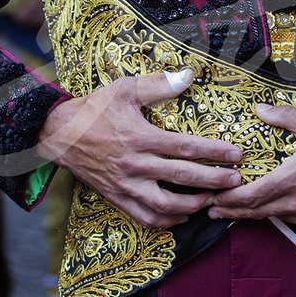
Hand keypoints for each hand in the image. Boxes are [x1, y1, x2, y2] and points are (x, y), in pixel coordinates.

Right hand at [38, 68, 242, 227]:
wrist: (59, 134)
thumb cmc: (94, 109)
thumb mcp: (124, 89)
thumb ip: (158, 84)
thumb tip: (189, 75)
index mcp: (140, 137)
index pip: (185, 147)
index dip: (214, 152)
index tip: (237, 154)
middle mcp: (135, 164)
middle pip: (182, 178)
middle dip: (214, 181)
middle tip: (236, 180)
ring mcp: (125, 185)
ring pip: (165, 205)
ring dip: (193, 205)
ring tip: (213, 200)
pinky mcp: (117, 197)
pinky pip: (145, 217)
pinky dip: (167, 221)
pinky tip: (183, 216)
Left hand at [207, 103, 295, 229]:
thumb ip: (284, 116)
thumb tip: (260, 108)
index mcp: (291, 180)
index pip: (250, 197)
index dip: (228, 200)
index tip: (212, 200)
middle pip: (257, 213)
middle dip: (233, 211)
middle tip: (213, 211)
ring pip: (277, 219)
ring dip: (256, 215)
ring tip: (240, 210)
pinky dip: (282, 216)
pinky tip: (277, 210)